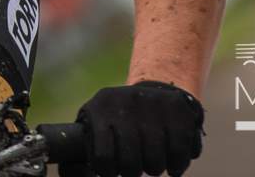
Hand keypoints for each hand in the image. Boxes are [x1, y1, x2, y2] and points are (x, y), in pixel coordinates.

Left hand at [75, 80, 204, 175]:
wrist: (155, 86)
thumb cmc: (119, 115)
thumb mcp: (97, 120)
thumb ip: (89, 143)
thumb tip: (75, 170)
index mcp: (100, 108)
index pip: (103, 157)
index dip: (109, 171)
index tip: (113, 170)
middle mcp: (126, 103)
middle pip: (132, 163)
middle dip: (133, 171)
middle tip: (135, 167)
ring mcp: (153, 105)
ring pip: (156, 161)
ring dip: (155, 168)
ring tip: (152, 163)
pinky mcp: (177, 110)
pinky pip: (180, 153)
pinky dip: (177, 165)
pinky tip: (172, 163)